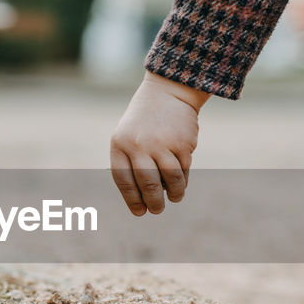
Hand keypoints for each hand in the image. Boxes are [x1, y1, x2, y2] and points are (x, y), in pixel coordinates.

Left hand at [110, 72, 209, 215]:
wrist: (167, 91)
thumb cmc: (144, 121)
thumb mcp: (128, 136)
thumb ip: (130, 163)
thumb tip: (143, 199)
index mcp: (120, 144)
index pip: (123, 180)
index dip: (132, 199)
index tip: (139, 211)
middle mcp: (139, 145)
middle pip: (147, 184)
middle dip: (153, 202)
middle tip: (157, 210)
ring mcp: (161, 144)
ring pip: (169, 180)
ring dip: (173, 194)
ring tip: (174, 198)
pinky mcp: (181, 143)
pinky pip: (183, 170)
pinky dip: (183, 180)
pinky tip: (181, 182)